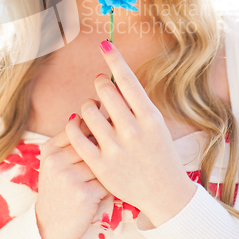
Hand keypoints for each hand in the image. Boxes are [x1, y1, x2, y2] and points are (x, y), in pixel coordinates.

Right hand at [35, 111, 109, 238]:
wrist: (50, 225)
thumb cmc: (59, 187)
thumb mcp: (54, 161)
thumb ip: (68, 140)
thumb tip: (85, 114)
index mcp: (50, 149)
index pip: (77, 127)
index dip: (95, 124)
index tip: (107, 123)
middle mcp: (57, 161)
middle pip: (91, 141)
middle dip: (107, 142)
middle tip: (119, 143)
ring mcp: (69, 177)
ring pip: (101, 160)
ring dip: (111, 163)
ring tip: (118, 166)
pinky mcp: (83, 194)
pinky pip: (106, 179)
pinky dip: (112, 182)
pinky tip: (113, 185)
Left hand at [65, 41, 196, 227]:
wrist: (165, 194)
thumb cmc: (160, 153)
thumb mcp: (156, 125)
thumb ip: (136, 104)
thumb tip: (114, 77)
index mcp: (150, 118)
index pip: (128, 81)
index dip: (115, 60)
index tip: (104, 44)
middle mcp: (134, 131)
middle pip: (105, 92)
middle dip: (99, 82)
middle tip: (100, 83)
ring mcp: (116, 149)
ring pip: (88, 111)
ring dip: (87, 105)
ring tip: (92, 108)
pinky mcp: (100, 165)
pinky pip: (76, 137)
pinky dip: (73, 125)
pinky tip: (76, 122)